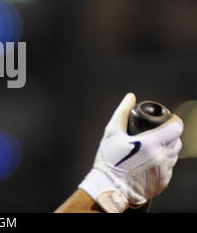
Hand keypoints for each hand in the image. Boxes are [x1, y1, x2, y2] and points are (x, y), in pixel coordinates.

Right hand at [78, 93, 182, 212]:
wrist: (108, 188)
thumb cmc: (109, 161)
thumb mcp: (112, 133)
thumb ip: (122, 112)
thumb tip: (130, 97)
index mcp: (151, 143)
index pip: (176, 128)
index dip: (174, 121)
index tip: (168, 120)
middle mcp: (161, 157)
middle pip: (177, 140)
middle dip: (169, 135)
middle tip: (155, 134)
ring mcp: (164, 171)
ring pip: (174, 155)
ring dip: (166, 149)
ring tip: (150, 149)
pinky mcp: (163, 183)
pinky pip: (169, 169)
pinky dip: (162, 163)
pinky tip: (147, 163)